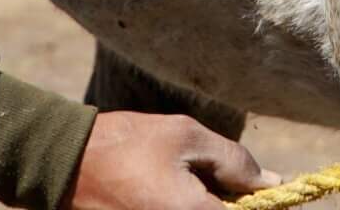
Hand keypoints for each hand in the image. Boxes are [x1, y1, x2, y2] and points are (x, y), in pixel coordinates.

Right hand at [64, 112, 273, 208]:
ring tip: (187, 180)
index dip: (261, 203)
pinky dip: (190, 205)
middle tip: (216, 178)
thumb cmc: (127, 144)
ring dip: (211, 203)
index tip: (259, 189)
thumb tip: (272, 182)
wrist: (67, 165)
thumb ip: (234, 161)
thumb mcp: (186, 137)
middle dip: (232, 203)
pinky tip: (173, 190)